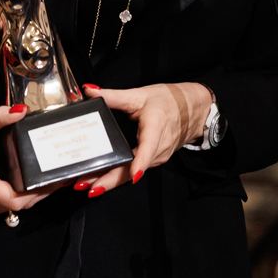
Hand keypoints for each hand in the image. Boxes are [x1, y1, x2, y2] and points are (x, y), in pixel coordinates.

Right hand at [0, 106, 48, 218]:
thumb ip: (0, 116)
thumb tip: (20, 111)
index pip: (13, 200)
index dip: (35, 194)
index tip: (50, 183)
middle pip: (17, 206)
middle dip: (38, 195)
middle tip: (55, 181)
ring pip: (12, 209)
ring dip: (30, 199)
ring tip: (46, 184)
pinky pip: (5, 208)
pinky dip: (18, 200)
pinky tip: (29, 190)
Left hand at [80, 82, 212, 193]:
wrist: (192, 111)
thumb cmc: (167, 102)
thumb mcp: (139, 95)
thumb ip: (113, 96)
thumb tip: (89, 91)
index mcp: (155, 129)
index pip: (148, 148)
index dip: (140, 162)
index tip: (133, 175)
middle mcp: (158, 148)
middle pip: (132, 169)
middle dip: (109, 180)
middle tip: (85, 186)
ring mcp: (157, 157)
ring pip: (131, 173)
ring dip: (109, 181)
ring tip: (85, 184)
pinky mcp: (153, 161)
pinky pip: (133, 171)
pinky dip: (116, 176)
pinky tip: (98, 179)